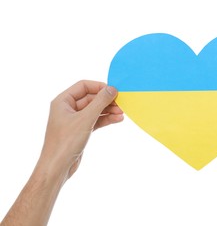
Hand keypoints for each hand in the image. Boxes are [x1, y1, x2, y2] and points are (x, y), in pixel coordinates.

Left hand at [0, 80, 123, 225]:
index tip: (114, 90)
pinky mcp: (80, 131)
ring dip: (108, 111)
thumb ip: (100, 102)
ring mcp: (74, 120)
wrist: (58, 167)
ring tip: (122, 113)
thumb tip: (112, 89)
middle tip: (121, 104)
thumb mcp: (85, 119)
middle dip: (106, 101)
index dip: (99, 86)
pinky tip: (117, 120)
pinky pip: (96, 120)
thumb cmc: (66, 142)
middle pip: (91, 98)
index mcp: (63, 101)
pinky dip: (106, 119)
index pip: (83, 86)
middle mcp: (68, 109)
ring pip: (95, 110)